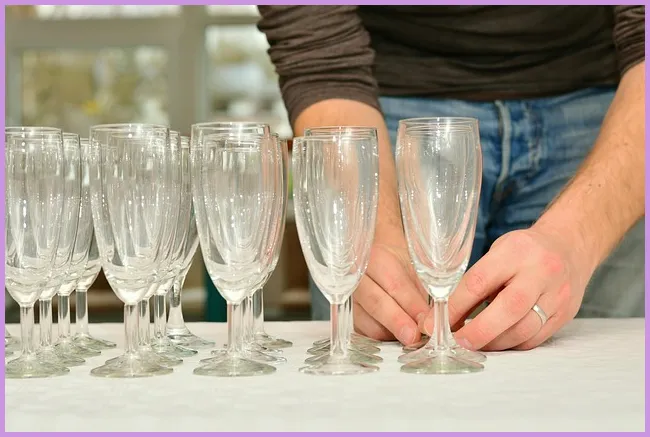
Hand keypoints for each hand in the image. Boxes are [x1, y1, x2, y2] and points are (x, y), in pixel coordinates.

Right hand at [353, 222, 429, 344]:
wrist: (381, 263)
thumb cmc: (402, 266)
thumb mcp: (416, 270)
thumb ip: (424, 291)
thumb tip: (432, 320)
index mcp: (378, 259)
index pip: (396, 285)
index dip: (412, 306)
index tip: (427, 322)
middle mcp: (358, 278)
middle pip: (376, 303)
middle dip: (397, 322)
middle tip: (414, 337)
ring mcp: (350, 298)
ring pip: (367, 321)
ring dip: (390, 334)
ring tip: (411, 340)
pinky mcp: (348, 317)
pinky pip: (363, 333)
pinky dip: (381, 340)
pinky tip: (396, 339)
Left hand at [421, 225, 589, 350]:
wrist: (571, 246)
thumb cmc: (524, 250)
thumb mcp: (498, 252)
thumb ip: (477, 279)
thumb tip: (444, 313)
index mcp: (516, 251)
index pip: (479, 282)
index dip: (454, 307)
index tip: (433, 323)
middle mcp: (540, 272)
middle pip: (508, 309)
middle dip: (478, 331)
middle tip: (455, 342)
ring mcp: (558, 294)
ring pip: (523, 329)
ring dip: (494, 343)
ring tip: (472, 345)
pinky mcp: (565, 314)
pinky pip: (535, 338)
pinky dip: (512, 344)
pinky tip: (496, 342)